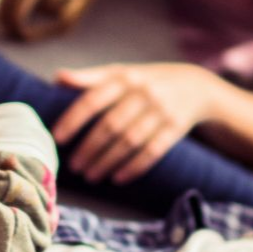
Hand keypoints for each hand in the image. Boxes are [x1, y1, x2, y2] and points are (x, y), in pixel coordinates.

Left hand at [52, 62, 217, 181]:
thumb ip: (91, 77)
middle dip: (89, 149)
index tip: (57, 139)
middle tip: (73, 167)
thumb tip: (58, 78)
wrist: (196, 86)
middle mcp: (143, 93)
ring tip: (90, 176)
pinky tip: (117, 179)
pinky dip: (134, 167)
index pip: (93, 100)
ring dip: (107, 162)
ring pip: (129, 141)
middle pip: (111, 125)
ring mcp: (161, 111)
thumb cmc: (147, 80)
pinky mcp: (175, 128)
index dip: (73, 120)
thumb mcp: (122, 73)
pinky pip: (152, 152)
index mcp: (125, 78)